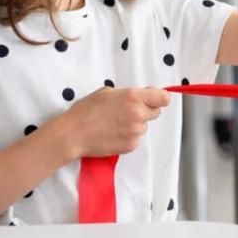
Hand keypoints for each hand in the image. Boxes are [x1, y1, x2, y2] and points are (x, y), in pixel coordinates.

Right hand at [55, 87, 170, 157]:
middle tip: (126, 112)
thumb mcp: (107, 92)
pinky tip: (113, 134)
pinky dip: (128, 136)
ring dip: (135, 124)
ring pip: (144, 126)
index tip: (153, 100)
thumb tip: (142, 96)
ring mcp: (136, 131)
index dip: (159, 98)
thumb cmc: (85, 111)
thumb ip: (129, 94)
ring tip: (115, 124)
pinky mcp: (131, 145)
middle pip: (156, 112)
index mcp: (133, 97)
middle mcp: (138, 113)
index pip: (164, 98)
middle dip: (145, 111)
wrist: (73, 134)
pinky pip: (136, 138)